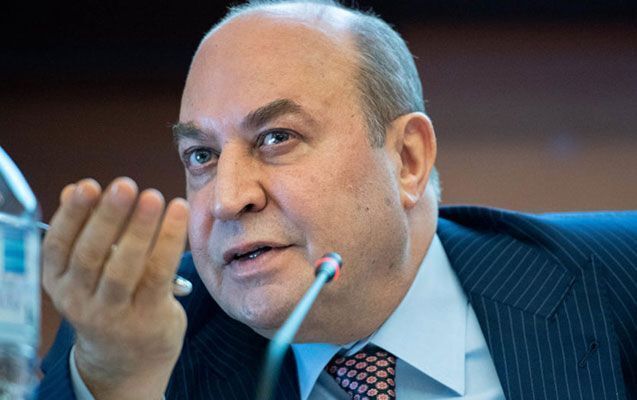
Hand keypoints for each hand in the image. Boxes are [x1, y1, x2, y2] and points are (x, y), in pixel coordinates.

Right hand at [42, 177, 188, 399]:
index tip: (87, 185)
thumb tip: (72, 188)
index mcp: (59, 283)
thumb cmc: (109, 299)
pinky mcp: (147, 317)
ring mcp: (112, 314)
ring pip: (123, 268)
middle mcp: (79, 300)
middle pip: (90, 255)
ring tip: (153, 196)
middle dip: (107, 217)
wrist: (128, 359)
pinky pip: (158, 274)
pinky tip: (178, 213)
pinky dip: (169, 241)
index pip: (58, 246)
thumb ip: (82, 230)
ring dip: (139, 229)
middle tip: (125, 185)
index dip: (71, 215)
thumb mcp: (87, 270)